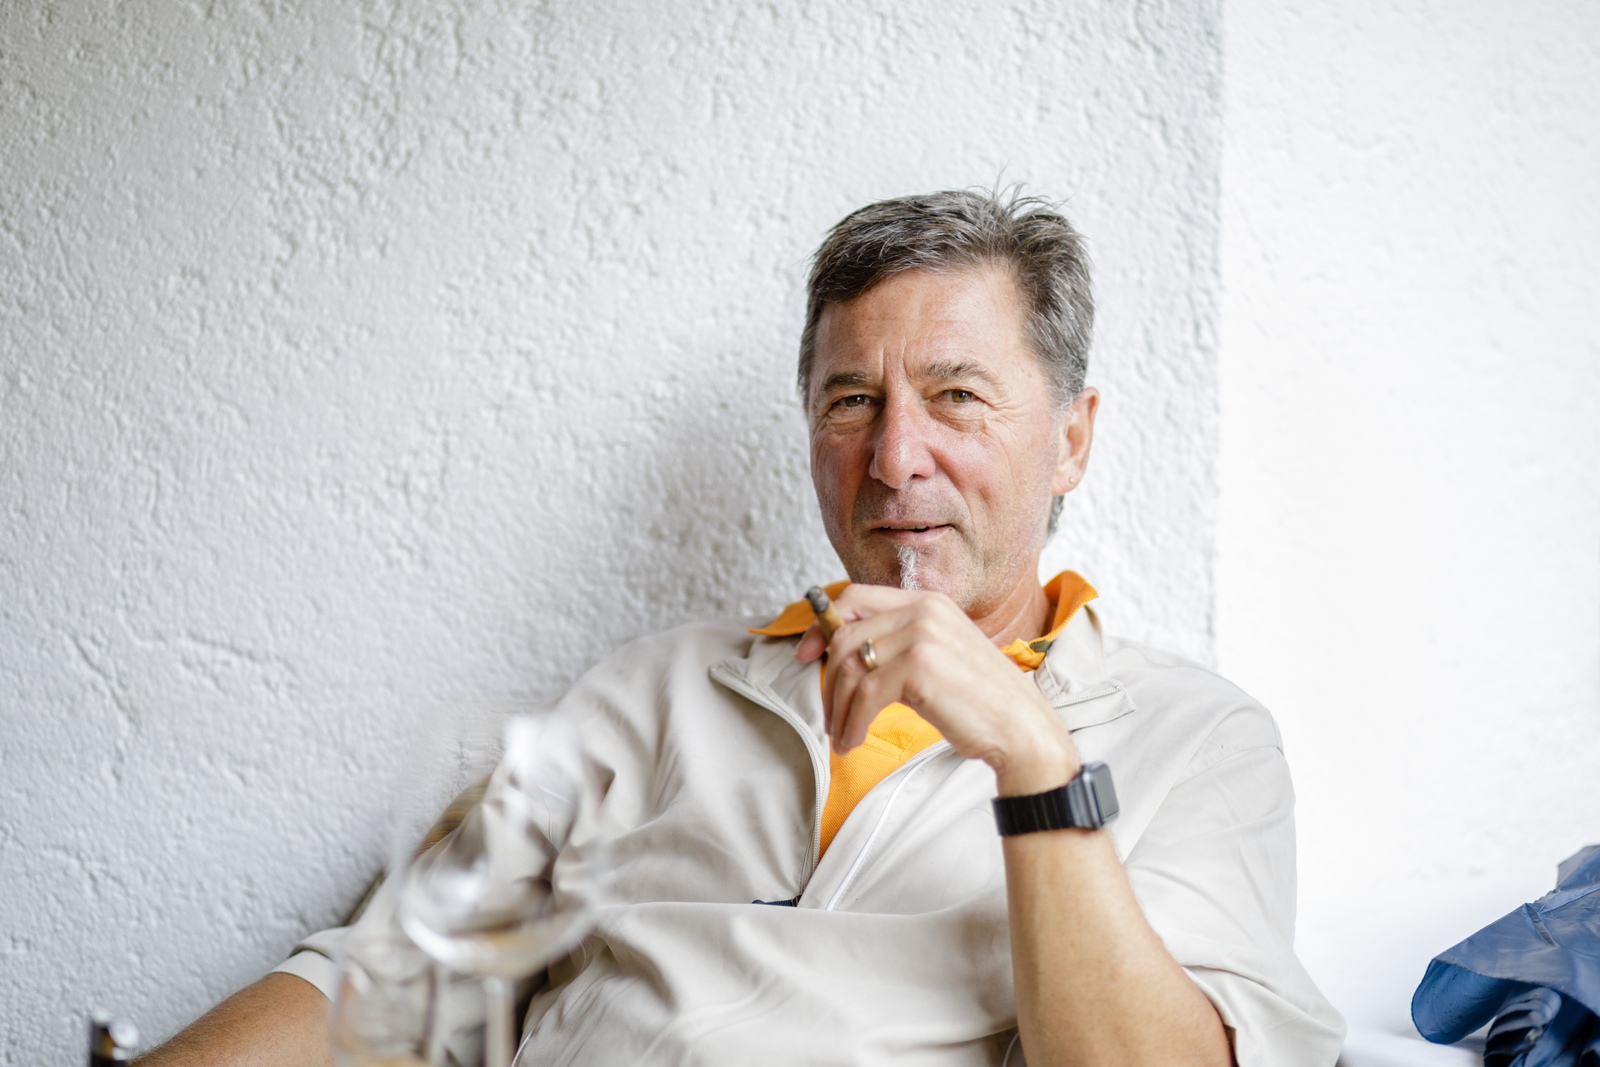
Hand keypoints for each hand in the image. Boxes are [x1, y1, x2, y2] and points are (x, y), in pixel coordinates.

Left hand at [794, 584, 1080, 794]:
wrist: (1022, 728)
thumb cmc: (980, 701)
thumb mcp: (939, 656)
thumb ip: (900, 644)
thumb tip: (846, 654)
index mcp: (928, 602)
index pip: (856, 596)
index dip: (823, 623)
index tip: (806, 653)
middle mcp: (924, 610)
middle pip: (845, 633)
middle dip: (828, 678)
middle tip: (830, 714)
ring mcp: (922, 635)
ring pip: (849, 666)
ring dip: (838, 707)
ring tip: (843, 734)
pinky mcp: (919, 667)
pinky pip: (863, 694)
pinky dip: (851, 722)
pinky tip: (854, 739)